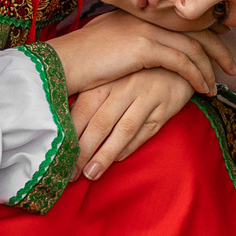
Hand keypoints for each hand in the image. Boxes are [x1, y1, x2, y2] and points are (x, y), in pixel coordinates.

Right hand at [48, 10, 234, 95]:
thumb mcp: (108, 48)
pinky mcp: (144, 47)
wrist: (58, 64)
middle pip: (193, 29)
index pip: (180, 20)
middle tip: (233, 66)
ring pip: (192, 46)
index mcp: (137, 15)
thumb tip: (143, 57)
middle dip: (218, 47)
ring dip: (210, 67)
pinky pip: (182, 61)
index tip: (220, 45)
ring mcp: (145, 30)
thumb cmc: (78, 62)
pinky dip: (197, 75)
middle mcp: (144, 17)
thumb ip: (129, 46)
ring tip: (219, 84)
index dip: (204, 32)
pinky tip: (204, 90)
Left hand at [70, 68, 196, 179]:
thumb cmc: (136, 72)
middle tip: (72, 174)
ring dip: (106, 155)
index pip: (83, 109)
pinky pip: (145, 132)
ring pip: (123, 130)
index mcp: (107, 79)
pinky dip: (130, 147)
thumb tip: (67, 125)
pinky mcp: (165, 107)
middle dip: (84, 151)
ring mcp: (146, 97)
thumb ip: (91, 98)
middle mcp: (125, 87)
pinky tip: (116, 160)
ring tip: (92, 174)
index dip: (71, 135)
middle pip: (101, 123)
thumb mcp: (112, 77)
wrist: (176, 61)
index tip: (59, 156)